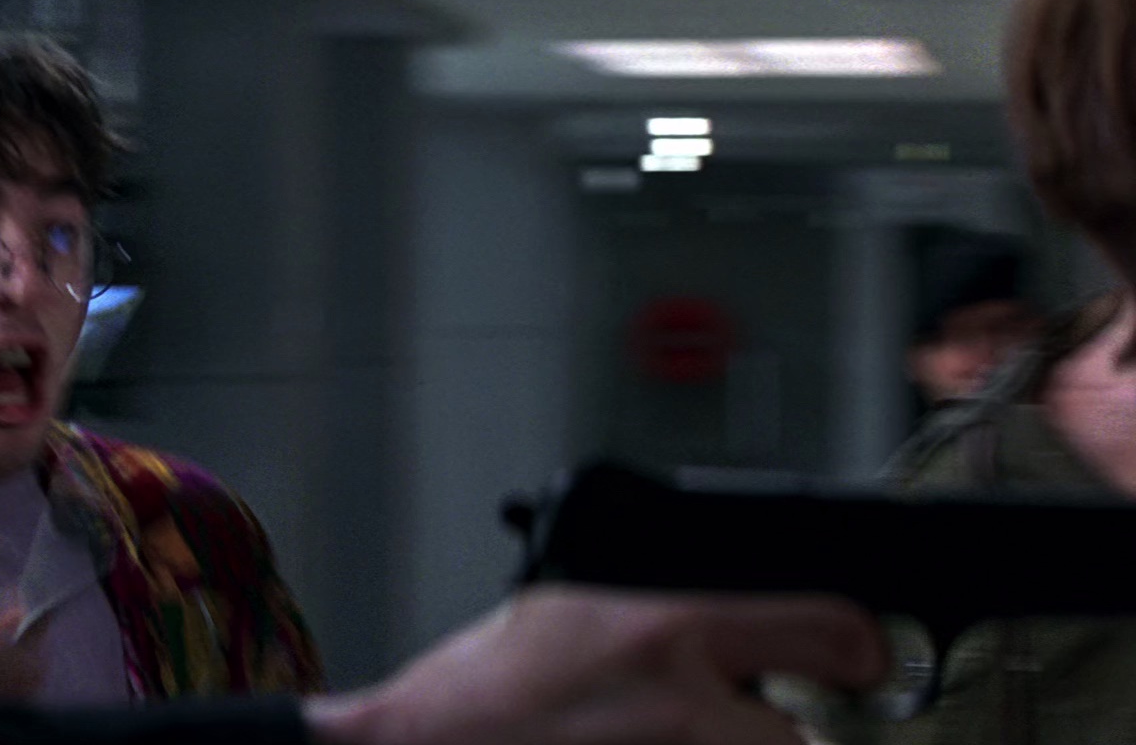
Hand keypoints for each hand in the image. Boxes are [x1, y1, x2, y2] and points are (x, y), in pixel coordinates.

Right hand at [307, 586, 887, 744]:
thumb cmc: (478, 695)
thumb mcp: (572, 611)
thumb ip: (666, 621)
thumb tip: (742, 641)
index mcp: (666, 639)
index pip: (823, 631)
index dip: (857, 647)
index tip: (863, 658)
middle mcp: (686, 716)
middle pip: (798, 738)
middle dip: (771, 735)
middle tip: (717, 728)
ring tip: (655, 739)